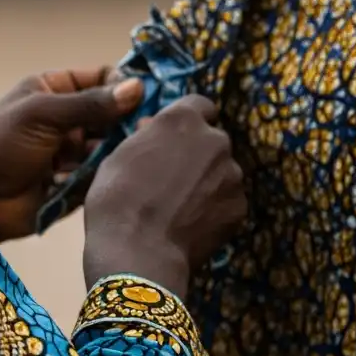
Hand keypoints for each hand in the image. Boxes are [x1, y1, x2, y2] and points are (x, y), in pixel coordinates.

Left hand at [0, 70, 142, 243]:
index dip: (123, 85)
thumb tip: (137, 87)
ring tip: (141, 152)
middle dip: (130, 119)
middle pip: (111, 113)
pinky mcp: (76, 183)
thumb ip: (90, 103)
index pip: (100, 79)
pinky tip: (128, 174)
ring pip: (111, 145)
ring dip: (123, 147)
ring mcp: (71, 151)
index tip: (148, 96)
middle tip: (153, 127)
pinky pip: (104, 173)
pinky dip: (113, 173)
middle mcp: (65, 118)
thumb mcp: (42, 115)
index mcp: (52, 91)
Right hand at [82, 95, 246, 297]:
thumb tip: (154, 132)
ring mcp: (232, 175)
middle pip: (212, 139)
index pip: (199, 104)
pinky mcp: (240, 208)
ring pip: (221, 171)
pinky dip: (213, 208)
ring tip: (180, 205)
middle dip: (196, 151)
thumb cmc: (116, 198)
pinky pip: (227, 200)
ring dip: (206, 180)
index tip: (173, 136)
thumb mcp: (119, 156)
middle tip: (171, 175)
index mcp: (183, 120)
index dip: (187, 119)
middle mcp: (215, 140)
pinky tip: (190, 223)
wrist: (137, 251)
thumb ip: (146, 138)